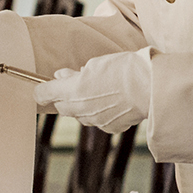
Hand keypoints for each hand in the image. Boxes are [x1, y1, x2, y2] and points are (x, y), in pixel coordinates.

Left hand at [34, 48, 151, 133]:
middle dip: (64, 96)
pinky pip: (97, 120)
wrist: (151, 87)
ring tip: (97, 90)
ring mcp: (95, 121)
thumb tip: (61, 76)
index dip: (42, 90)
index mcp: (74, 90)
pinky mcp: (110, 127)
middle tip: (73, 81)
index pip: (44, 93)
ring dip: (81, 105)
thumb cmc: (125, 69)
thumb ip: (74, 74)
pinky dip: (99, 112)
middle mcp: (81, 109)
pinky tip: (111, 101)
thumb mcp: (96, 64)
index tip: (41, 88)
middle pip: (62, 106)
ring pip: (79, 114)